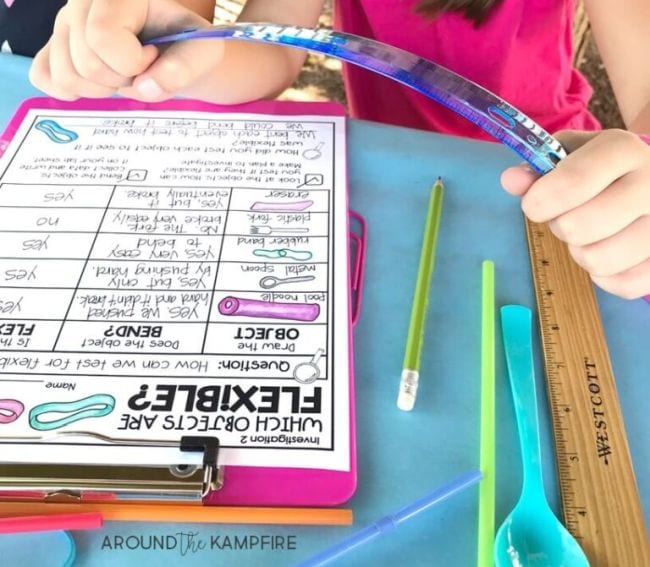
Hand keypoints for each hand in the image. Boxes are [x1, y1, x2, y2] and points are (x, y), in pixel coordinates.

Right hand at [29, 0, 222, 100]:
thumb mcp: (203, 53)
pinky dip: (70, 91)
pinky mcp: (54, 46)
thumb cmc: (188, 46)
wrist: (177, 51)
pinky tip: (97, 86)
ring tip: (123, 76)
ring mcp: (64, 24)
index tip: (154, 56)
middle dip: (120, 80)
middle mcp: (83, 2)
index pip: (102, 36)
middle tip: (141, 71)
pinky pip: (44, 76)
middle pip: (85, 62)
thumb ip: (184, 68)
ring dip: (101, 89)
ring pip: (66, 75)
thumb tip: (146, 87)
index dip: (132, 62)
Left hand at [501, 129, 649, 298]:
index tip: (533, 205)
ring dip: (581, 253)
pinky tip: (610, 252)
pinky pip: (624, 286)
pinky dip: (606, 276)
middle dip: (560, 226)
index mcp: (623, 151)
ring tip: (591, 235)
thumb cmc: (601, 169)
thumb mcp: (571, 155)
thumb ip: (537, 168)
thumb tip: (511, 180)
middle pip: (577, 228)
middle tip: (569, 216)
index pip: (573, 181)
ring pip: (597, 260)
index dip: (540, 201)